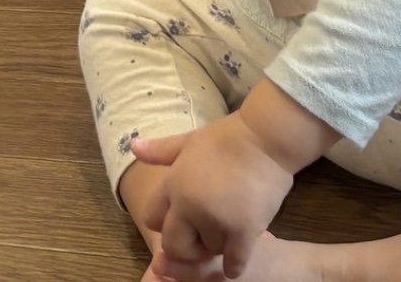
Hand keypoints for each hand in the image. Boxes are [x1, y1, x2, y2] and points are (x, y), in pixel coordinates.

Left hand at [133, 112, 293, 279]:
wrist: (267, 136)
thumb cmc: (228, 135)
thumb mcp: (190, 140)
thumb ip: (161, 151)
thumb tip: (134, 146)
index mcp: (174, 182)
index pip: (152, 219)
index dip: (166, 221)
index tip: (181, 219)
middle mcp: (190, 205)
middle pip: (175, 245)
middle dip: (187, 244)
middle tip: (204, 233)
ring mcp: (216, 219)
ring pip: (208, 251)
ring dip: (217, 245)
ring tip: (228, 227)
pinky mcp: (243, 230)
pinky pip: (233, 262)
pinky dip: (234, 264)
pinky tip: (237, 257)